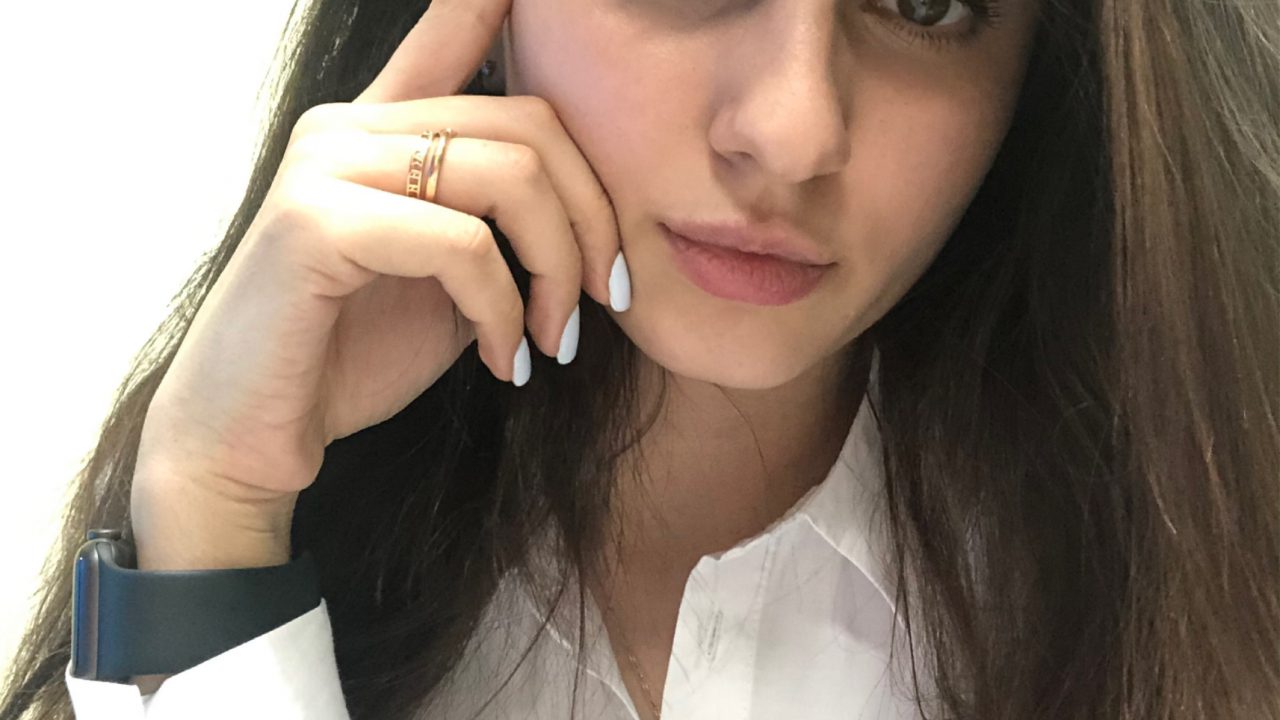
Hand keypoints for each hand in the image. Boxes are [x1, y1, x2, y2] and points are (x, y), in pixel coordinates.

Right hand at [131, 0, 622, 566]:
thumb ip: (497, 226)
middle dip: (591, 220)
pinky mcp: (314, 221)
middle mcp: (351, 127)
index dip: (492, 2)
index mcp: (381, 133)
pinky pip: (462, 243)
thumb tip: (588, 216)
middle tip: (605, 300)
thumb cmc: (351, 358)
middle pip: (529, 125)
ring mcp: (327, 164)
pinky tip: (502, 361)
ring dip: (558, 269)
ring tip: (551, 340)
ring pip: (509, 176)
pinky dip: (503, 309)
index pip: (451, 37)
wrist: (254, 438)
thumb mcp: (447, 282)